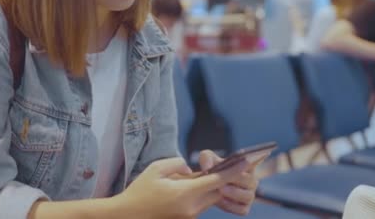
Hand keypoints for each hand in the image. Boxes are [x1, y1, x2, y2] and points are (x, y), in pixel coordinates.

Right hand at [116, 157, 248, 218]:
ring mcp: (189, 215)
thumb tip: (190, 169)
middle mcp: (191, 207)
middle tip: (216, 165)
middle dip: (219, 179)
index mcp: (185, 193)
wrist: (128, 215)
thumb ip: (177, 164)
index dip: (232, 171)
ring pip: (208, 198)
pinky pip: (199, 204)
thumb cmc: (139, 191)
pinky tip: (182, 188)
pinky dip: (197, 194)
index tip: (246, 162)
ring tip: (188, 177)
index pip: (216, 180)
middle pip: (216, 191)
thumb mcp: (156, 169)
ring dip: (206, 187)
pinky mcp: (186, 218)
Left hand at [199, 150, 258, 215]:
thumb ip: (207, 159)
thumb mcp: (207, 159)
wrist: (208, 185)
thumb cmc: (211, 168)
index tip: (237, 164)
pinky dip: (231, 205)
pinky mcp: (244, 208)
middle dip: (237, 180)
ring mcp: (249, 195)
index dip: (248, 164)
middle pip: (251, 181)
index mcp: (246, 167)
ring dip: (234, 193)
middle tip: (223, 180)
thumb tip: (208, 167)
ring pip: (248, 196)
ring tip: (221, 189)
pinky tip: (219, 200)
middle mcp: (251, 181)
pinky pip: (242, 209)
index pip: (253, 164)